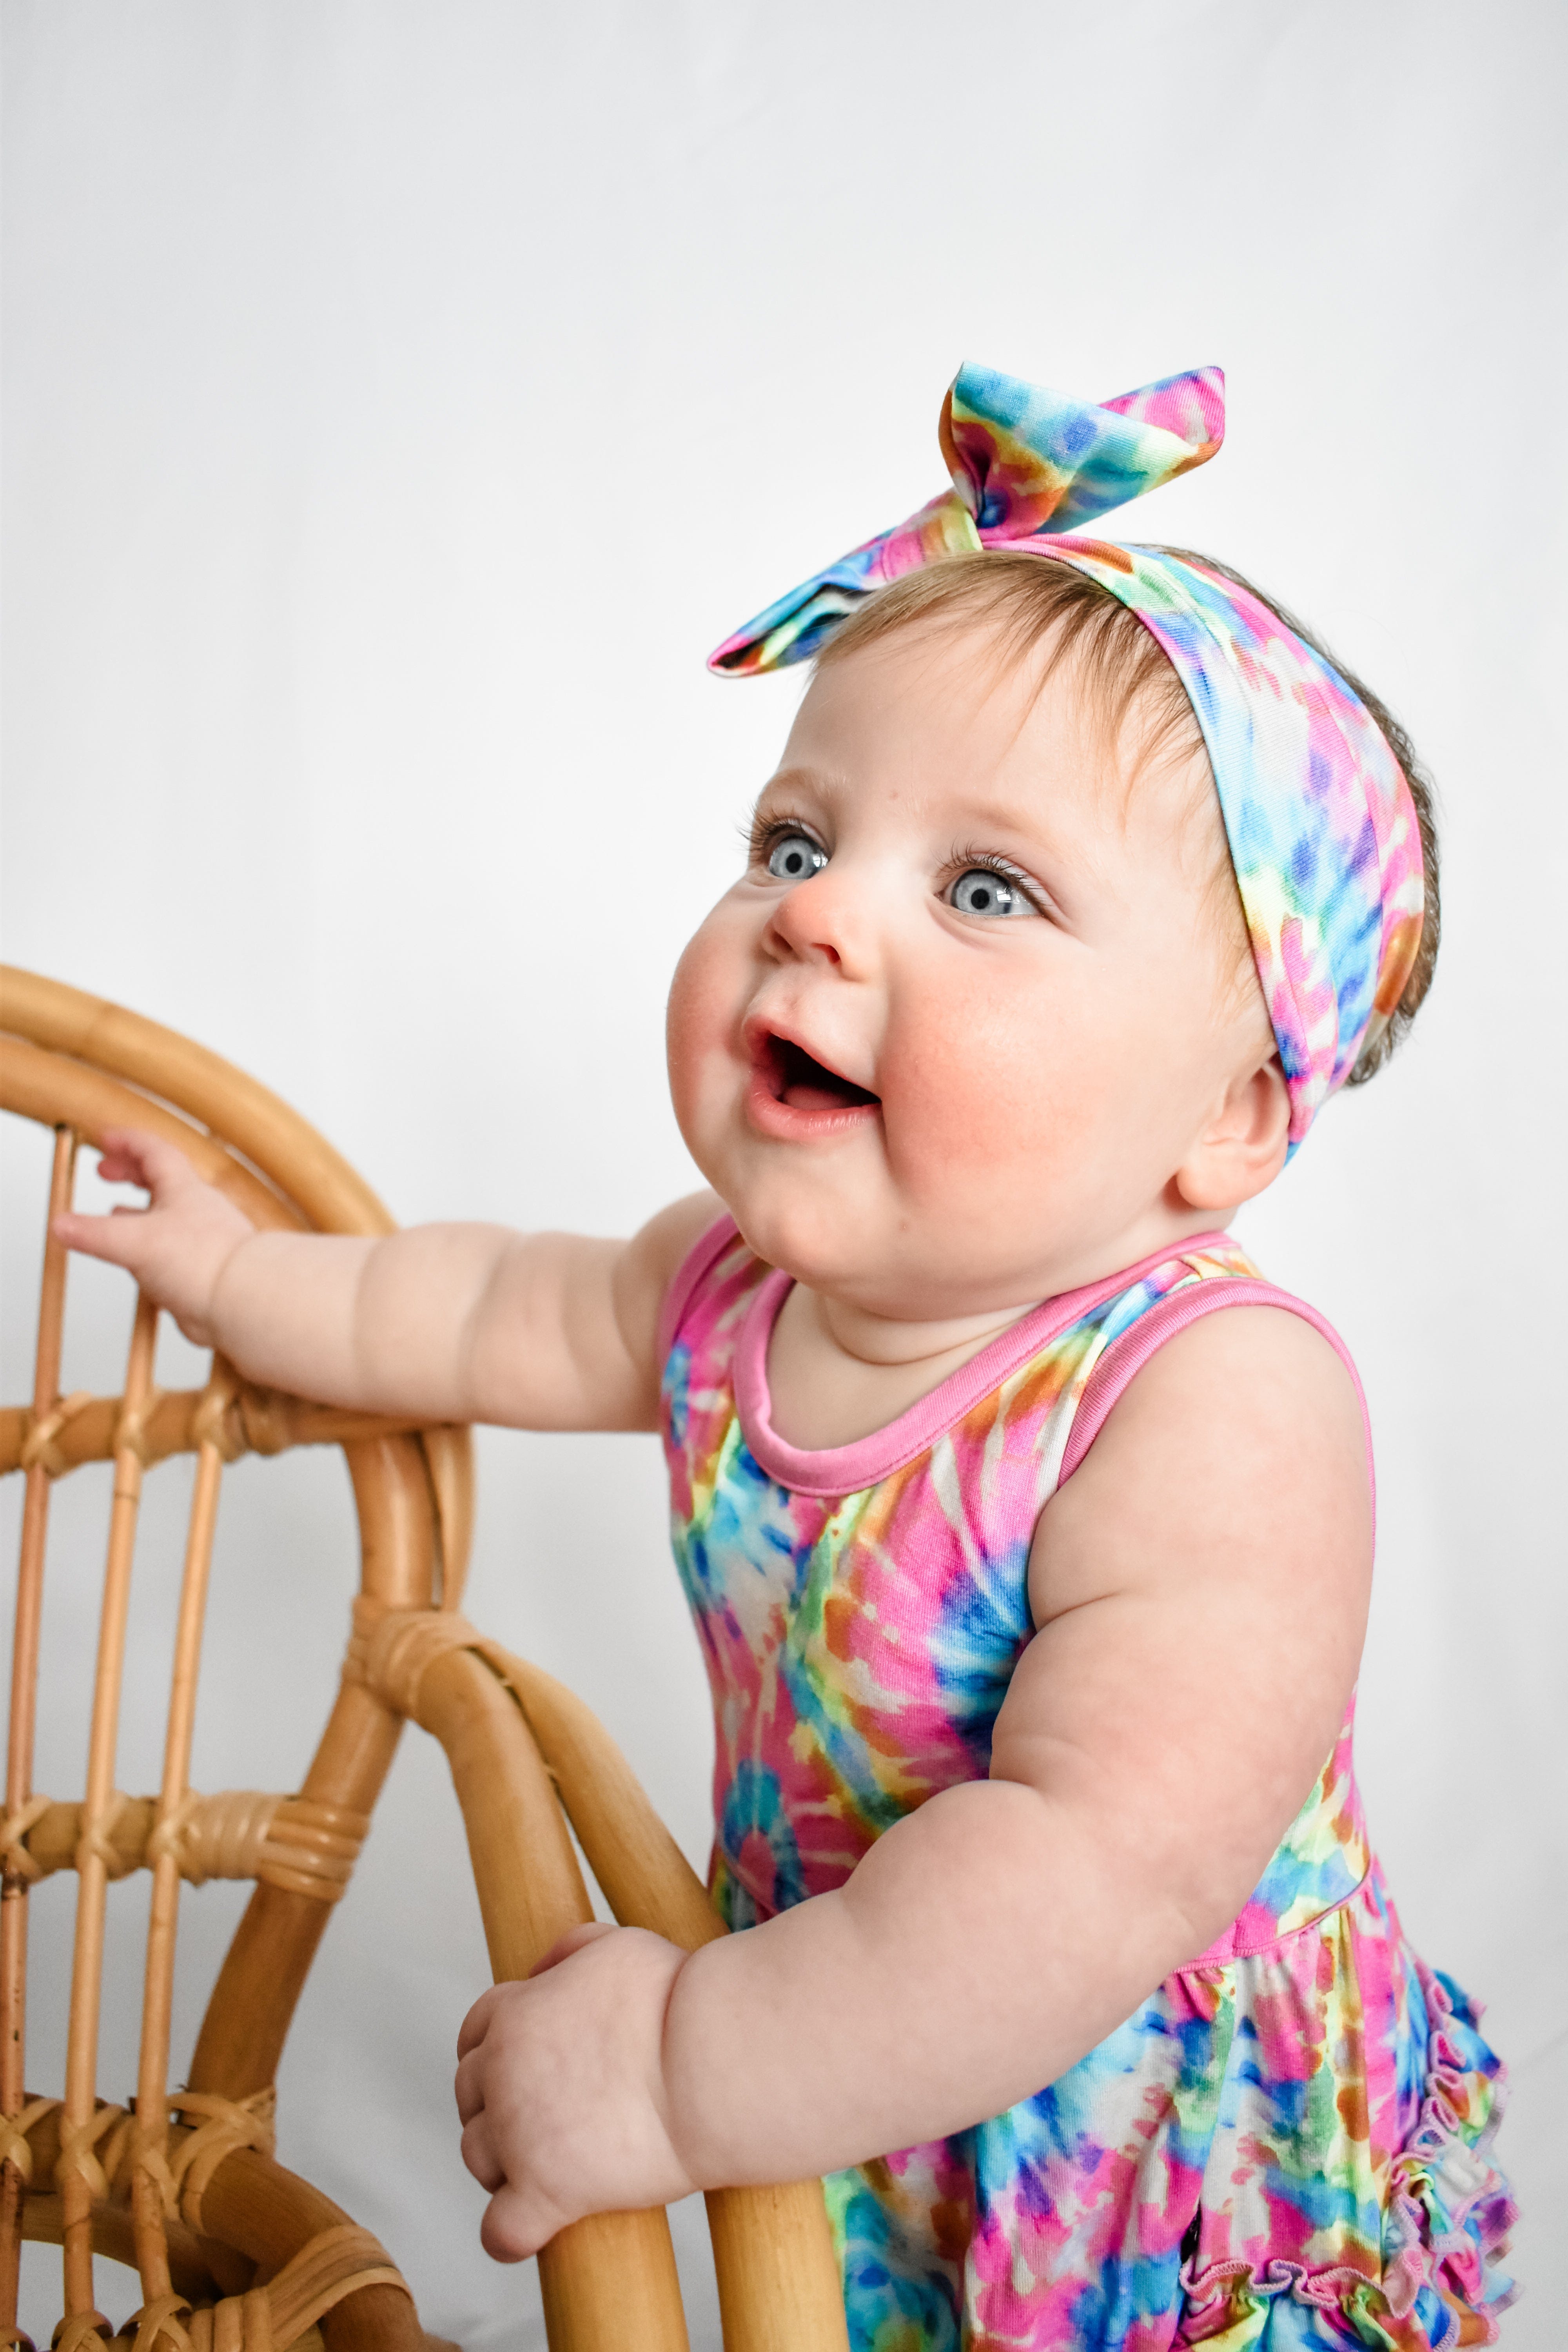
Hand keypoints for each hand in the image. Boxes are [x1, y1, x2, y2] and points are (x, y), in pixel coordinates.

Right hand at [53, 1129, 256, 1345]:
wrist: (244, 1301)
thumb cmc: (206, 1262)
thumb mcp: (135, 1242)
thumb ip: (95, 1234)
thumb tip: (61, 1224)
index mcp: (183, 1189)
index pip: (153, 1150)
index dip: (126, 1141)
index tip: (104, 1137)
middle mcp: (196, 1210)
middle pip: (160, 1180)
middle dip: (130, 1173)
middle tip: (106, 1171)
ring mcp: (201, 1240)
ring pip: (165, 1217)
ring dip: (139, 1212)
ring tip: (116, 1213)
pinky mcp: (202, 1269)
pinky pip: (173, 1250)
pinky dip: (151, 1247)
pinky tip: (141, 1260)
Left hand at [454, 1922, 698, 2260]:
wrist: (712, 2063)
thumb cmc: (679, 2002)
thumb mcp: (618, 1947)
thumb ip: (570, 1951)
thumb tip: (539, 1972)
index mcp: (517, 2014)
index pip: (475, 2033)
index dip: (493, 2051)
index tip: (514, 2069)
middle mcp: (504, 2074)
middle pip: (470, 2096)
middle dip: (496, 2105)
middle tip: (540, 2117)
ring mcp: (520, 2137)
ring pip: (478, 2157)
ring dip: (503, 2162)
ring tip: (546, 2165)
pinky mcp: (549, 2193)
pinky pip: (502, 2231)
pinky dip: (508, 2236)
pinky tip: (528, 2235)